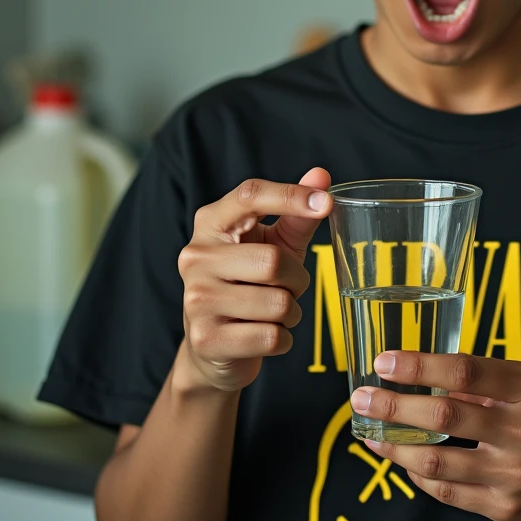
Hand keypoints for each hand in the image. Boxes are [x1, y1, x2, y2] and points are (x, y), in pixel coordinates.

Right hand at [176, 169, 332, 392]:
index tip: (325, 203)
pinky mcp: (205, 338)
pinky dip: (282, 338)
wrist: (215, 346)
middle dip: (297, 279)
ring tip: (274, 312)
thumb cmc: (250, 283)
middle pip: (273, 260)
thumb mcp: (275, 244)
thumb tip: (321, 175)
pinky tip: (265, 333)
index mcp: (211, 223)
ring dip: (291, 311)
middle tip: (289, 287)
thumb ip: (297, 213)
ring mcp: (196, 299)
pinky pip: (271, 336)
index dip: (290, 196)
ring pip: (277, 303)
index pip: (250, 195)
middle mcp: (196, 256)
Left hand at [351, 352, 520, 520]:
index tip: (384, 362)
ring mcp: (512, 474)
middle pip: (444, 417)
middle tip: (360, 397)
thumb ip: (481, 378)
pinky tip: (400, 458)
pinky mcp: (503, 508)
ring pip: (437, 462)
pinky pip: (446, 492)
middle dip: (393, 407)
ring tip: (369, 432)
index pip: (465, 372)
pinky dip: (416, 474)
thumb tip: (418, 374)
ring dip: (394, 447)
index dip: (419, 366)